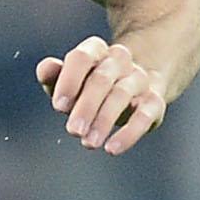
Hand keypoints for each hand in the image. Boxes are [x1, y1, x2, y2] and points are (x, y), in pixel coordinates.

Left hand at [34, 37, 166, 154]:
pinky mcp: (154, 101)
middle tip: (73, 130)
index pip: (82, 57)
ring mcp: (139, 79)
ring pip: (122, 95)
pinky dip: (129, 133)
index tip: (59, 107)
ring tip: (88, 143)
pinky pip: (145, 114)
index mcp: (96, 50)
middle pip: (102, 79)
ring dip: (104, 120)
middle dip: (86, 106)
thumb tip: (45, 68)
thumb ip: (54, 75)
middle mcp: (119, 60)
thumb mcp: (69, 81)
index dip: (70, 80)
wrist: (134, 87)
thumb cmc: (89, 86)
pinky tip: (112, 148)